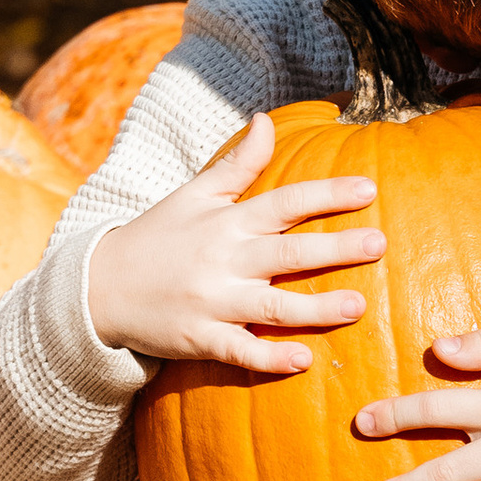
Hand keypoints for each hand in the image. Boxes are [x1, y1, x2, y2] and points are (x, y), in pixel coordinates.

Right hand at [88, 112, 381, 376]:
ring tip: (358, 306)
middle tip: (380, 243)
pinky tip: (303, 360)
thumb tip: (268, 120)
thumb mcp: (194, 194)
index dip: (327, 194)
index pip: (284, 201)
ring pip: (272, 307)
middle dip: (336, 249)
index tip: (369, 189)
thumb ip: (238, 164)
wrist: (100, 288)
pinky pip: (240, 352)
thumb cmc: (157, 237)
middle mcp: (223, 261)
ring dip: (316, 308)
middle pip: (288, 254)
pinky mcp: (200, 340)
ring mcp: (212, 303)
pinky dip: (269, 357)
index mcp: (227, 222)